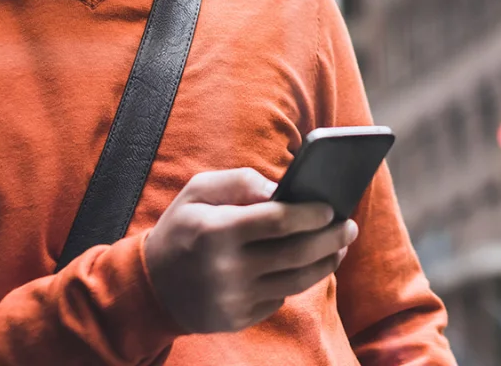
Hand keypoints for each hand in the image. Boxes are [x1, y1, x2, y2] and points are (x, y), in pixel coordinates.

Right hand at [143, 167, 358, 333]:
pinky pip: (279, 298)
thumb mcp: (199, 191)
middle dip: (330, 239)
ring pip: (296, 281)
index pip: (278, 221)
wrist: (151, 286)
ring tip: (339, 248)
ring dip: (325, 263)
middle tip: (349, 227)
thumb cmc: (182, 227)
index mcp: (217, 230)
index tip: (331, 208)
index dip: (311, 214)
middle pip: (296, 253)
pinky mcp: (237, 319)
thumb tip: (283, 189)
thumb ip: (241, 181)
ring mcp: (232, 298)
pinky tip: (305, 266)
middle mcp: (226, 269)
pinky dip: (295, 281)